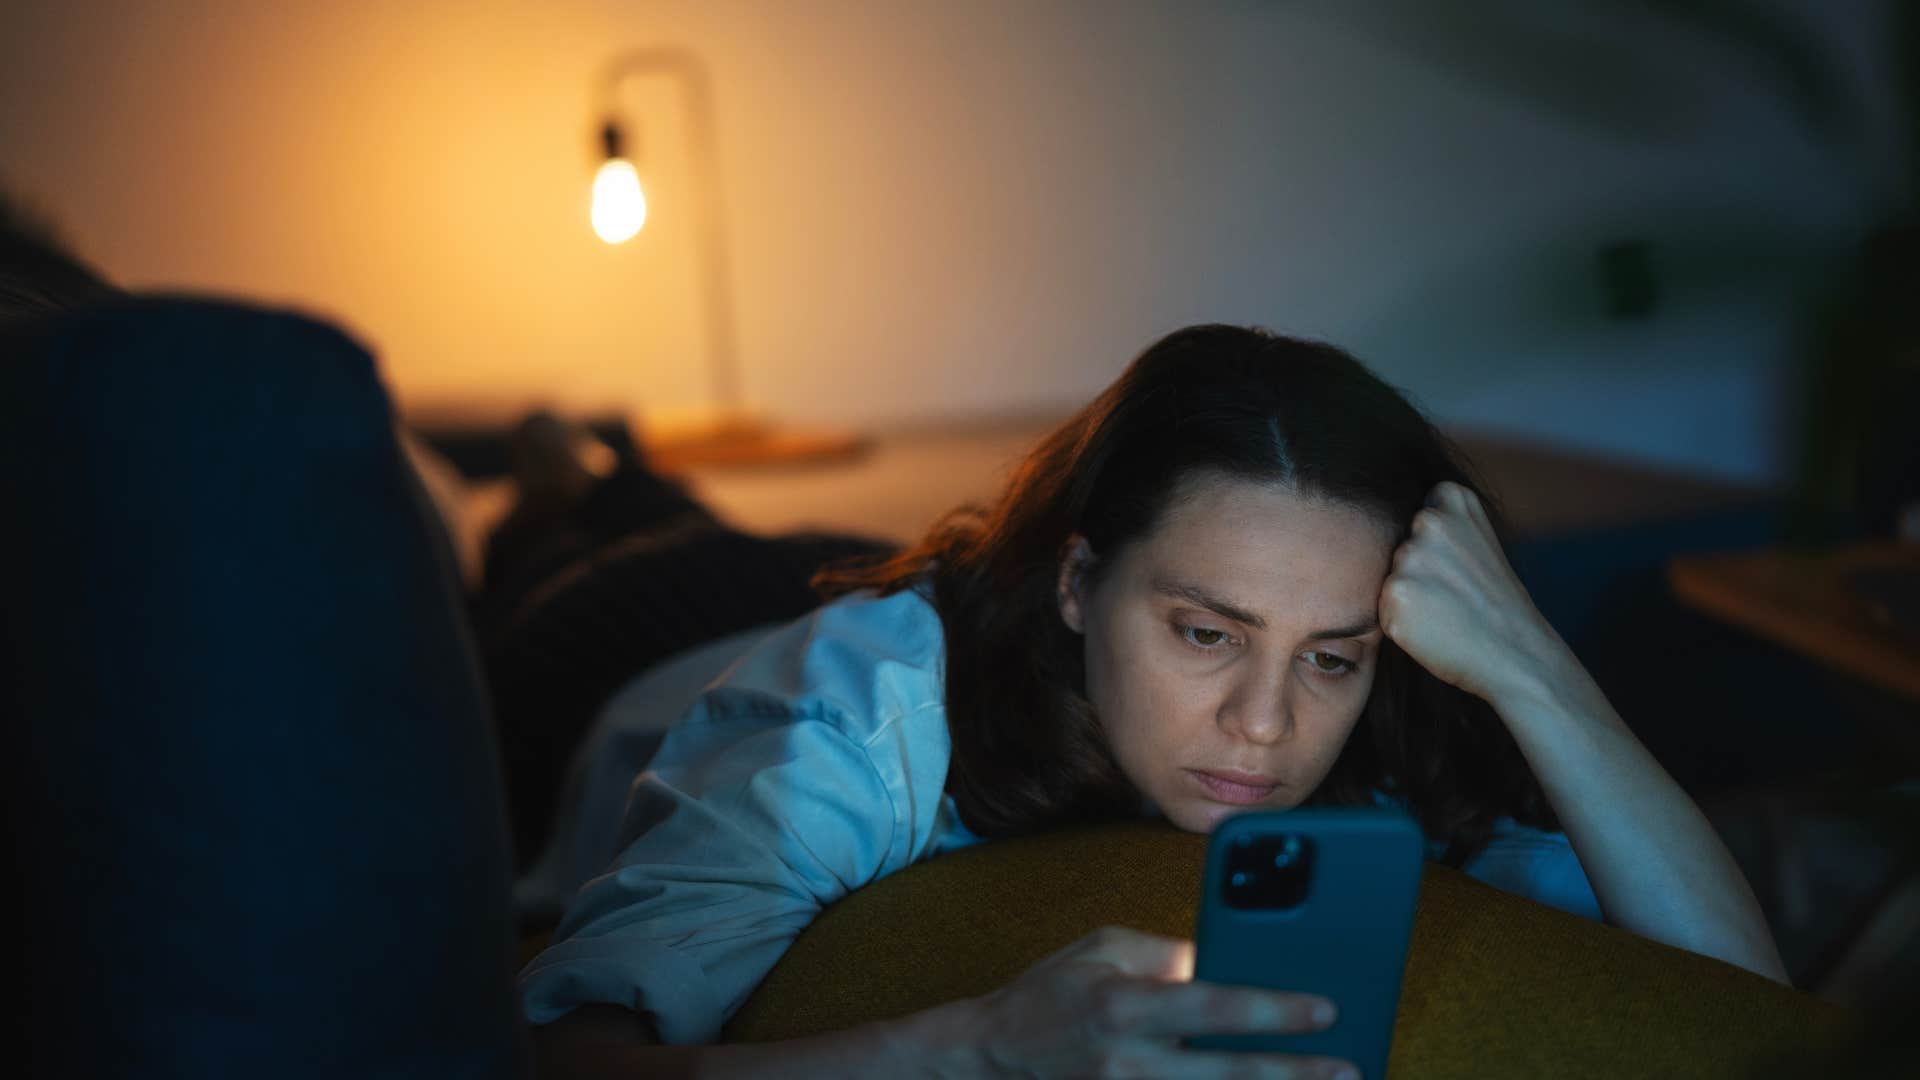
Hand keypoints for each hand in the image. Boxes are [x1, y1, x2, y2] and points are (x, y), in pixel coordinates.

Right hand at [934, 925, 1357, 1078]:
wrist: (994, 1054)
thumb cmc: (1054, 991)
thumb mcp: (1105, 948)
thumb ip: (1170, 955)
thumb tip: (1227, 964)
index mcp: (1124, 1004)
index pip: (1213, 1007)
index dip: (1273, 1010)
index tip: (1324, 1009)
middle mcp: (1129, 1061)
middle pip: (1229, 1074)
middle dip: (1295, 1074)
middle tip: (1348, 1068)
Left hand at [1377, 481, 1563, 706]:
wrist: (1517, 654)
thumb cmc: (1494, 602)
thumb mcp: (1480, 539)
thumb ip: (1447, 519)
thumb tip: (1392, 509)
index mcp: (1452, 497)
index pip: (1414, 516)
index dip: (1434, 549)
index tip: (1461, 567)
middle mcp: (1430, 520)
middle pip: (1396, 547)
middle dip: (1417, 573)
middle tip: (1454, 595)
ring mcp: (1412, 555)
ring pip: (1388, 577)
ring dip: (1407, 596)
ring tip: (1446, 611)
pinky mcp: (1396, 592)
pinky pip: (1381, 607)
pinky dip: (1400, 623)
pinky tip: (1433, 628)